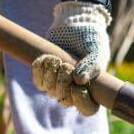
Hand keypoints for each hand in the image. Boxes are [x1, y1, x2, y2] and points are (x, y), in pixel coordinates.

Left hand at [31, 1, 110, 115]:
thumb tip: (79, 81)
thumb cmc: (91, 39)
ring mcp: (58, 84)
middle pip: (64, 100)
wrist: (75, 24)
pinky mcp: (45, 75)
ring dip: (52, 73)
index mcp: (92, 89)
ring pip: (50, 90)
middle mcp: (75, 91)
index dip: (81, 102)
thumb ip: (92, 65)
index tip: (76, 87)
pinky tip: (46, 58)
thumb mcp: (96, 51)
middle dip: (63, 81)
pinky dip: (40, 69)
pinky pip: (38, 80)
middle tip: (67, 65)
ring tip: (57, 58)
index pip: (87, 109)